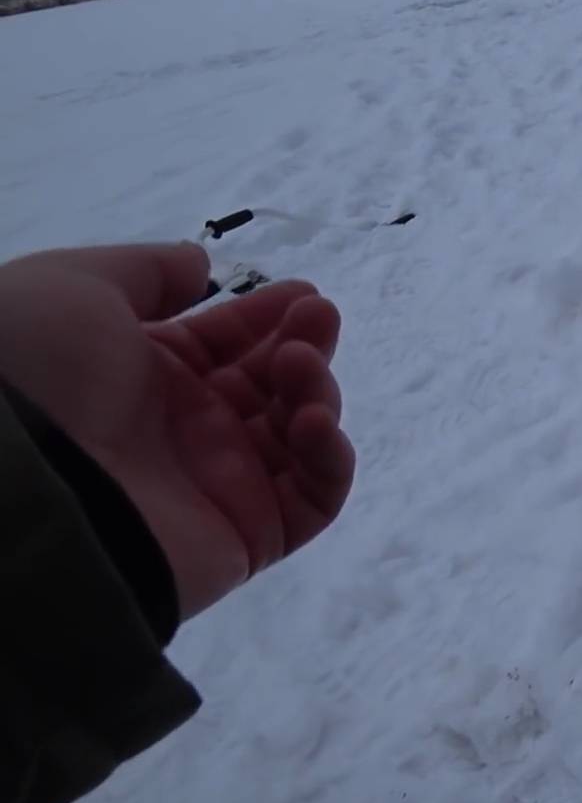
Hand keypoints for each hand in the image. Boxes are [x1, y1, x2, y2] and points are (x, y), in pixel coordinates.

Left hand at [0, 243, 353, 618]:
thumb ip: (147, 270)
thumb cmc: (42, 375)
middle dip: (303, 343)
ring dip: (316, 390)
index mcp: (143, 376)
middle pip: (270, 384)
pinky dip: (330, 458)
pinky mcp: (250, 535)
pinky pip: (314, 499)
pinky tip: (312, 421)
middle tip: (318, 315)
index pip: (223, 344)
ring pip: (299, 436)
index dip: (265, 316)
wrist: (27, 486)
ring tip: (299, 365)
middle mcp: (185, 430)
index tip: (303, 292)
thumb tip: (202, 267)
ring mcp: (220, 485)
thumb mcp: (75, 286)